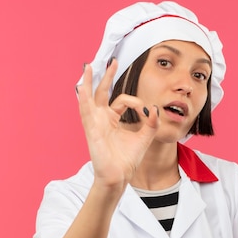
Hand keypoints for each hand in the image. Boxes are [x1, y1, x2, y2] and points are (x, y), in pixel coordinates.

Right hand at [76, 60, 159, 191]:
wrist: (119, 175)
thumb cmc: (127, 159)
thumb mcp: (144, 137)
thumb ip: (152, 123)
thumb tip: (155, 108)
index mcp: (113, 119)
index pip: (123, 100)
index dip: (137, 102)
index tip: (147, 111)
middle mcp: (102, 118)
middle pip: (103, 92)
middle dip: (107, 76)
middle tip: (114, 62)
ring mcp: (95, 122)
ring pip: (90, 97)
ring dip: (90, 81)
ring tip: (89, 67)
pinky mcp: (91, 129)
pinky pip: (85, 110)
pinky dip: (83, 98)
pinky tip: (82, 86)